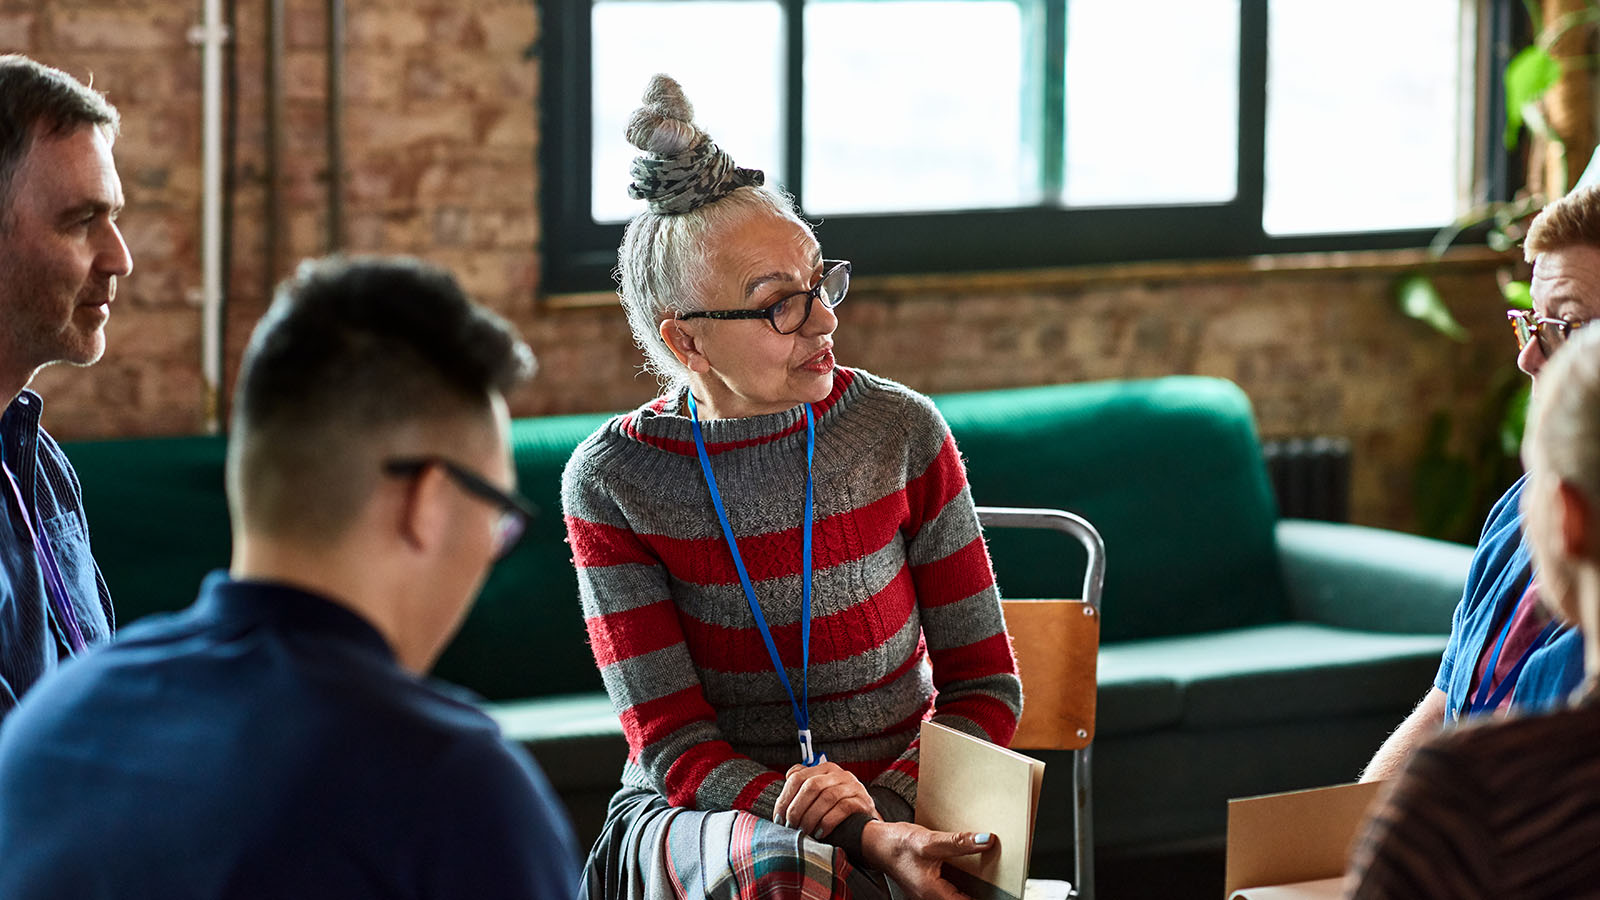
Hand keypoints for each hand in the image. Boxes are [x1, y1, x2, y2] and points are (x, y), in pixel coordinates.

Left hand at [772, 761, 879, 838]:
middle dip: (797, 809)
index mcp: (823, 769)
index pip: (797, 777)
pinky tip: (819, 833)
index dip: (784, 798)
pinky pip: (843, 808)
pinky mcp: (862, 800)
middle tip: (790, 827)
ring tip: (804, 832)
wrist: (865, 825)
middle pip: (811, 786)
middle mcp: (838, 773)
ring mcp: (852, 785)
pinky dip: (827, 822)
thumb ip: (801, 792)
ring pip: (826, 797)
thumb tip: (780, 804)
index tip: (778, 818)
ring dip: (811, 817)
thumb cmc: (835, 812)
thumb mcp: (819, 797)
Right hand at [859, 820, 996, 899]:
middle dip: (980, 891)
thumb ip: (958, 842)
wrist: (877, 843)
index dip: (986, 897)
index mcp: (933, 893)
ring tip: (986, 873)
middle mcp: (932, 899)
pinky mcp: (930, 888)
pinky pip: (952, 891)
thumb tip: (985, 840)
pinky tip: (968, 868)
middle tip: (995, 878)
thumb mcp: (930, 841)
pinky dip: (962, 882)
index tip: (1002, 889)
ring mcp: (930, 895)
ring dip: (972, 887)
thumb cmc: (897, 845)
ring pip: (958, 896)